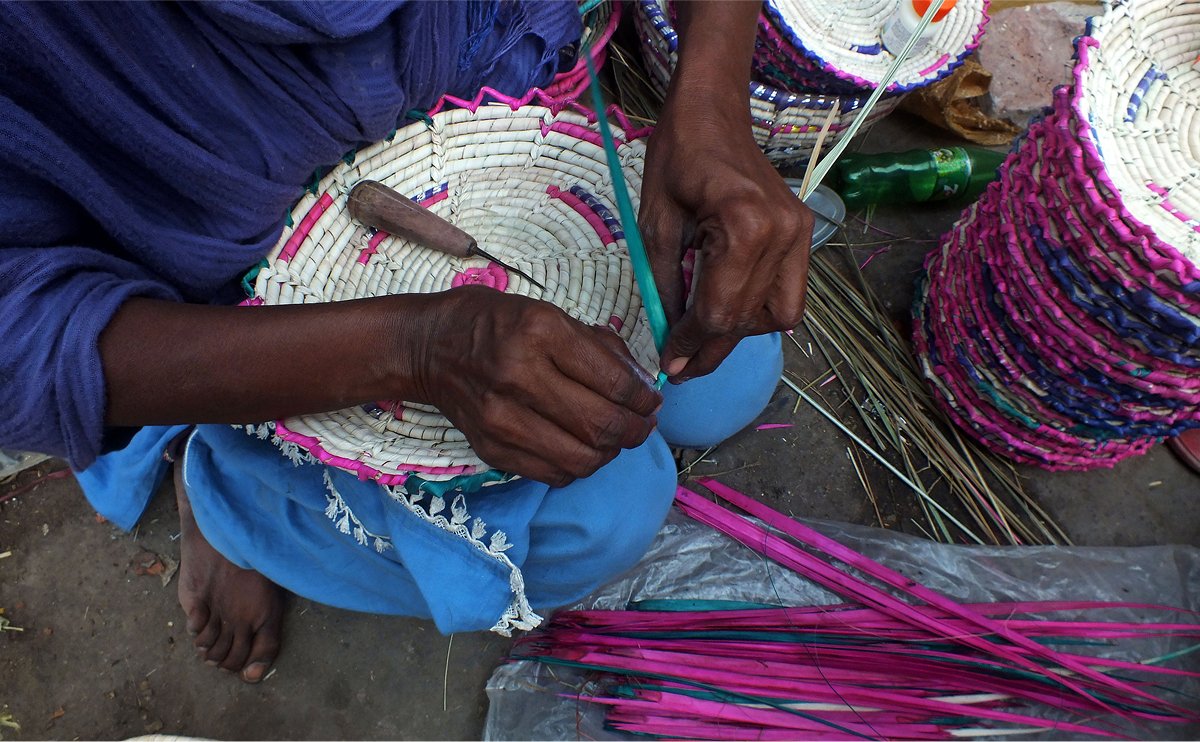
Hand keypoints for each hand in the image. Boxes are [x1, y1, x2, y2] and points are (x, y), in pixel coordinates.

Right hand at [413, 286, 661, 485]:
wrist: (429, 347)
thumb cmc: (496, 323)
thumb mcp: (550, 314)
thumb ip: (600, 349)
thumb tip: (642, 386)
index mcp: (540, 332)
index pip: (613, 383)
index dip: (644, 400)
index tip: (652, 402)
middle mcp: (519, 375)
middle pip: (602, 425)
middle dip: (636, 430)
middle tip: (644, 425)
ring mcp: (502, 417)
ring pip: (582, 458)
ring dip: (611, 453)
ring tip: (616, 439)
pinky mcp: (491, 447)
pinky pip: (553, 473)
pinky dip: (579, 465)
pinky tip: (583, 448)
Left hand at [640, 101, 813, 382]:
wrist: (713, 111)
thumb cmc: (676, 156)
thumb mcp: (656, 225)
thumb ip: (666, 286)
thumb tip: (670, 338)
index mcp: (743, 225)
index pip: (718, 310)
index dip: (690, 344)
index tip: (668, 365)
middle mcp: (782, 234)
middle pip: (747, 319)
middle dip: (711, 349)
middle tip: (681, 368)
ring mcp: (800, 234)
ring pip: (776, 316)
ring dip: (738, 332)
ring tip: (703, 333)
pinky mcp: (804, 233)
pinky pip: (790, 294)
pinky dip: (762, 311)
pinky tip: (731, 307)